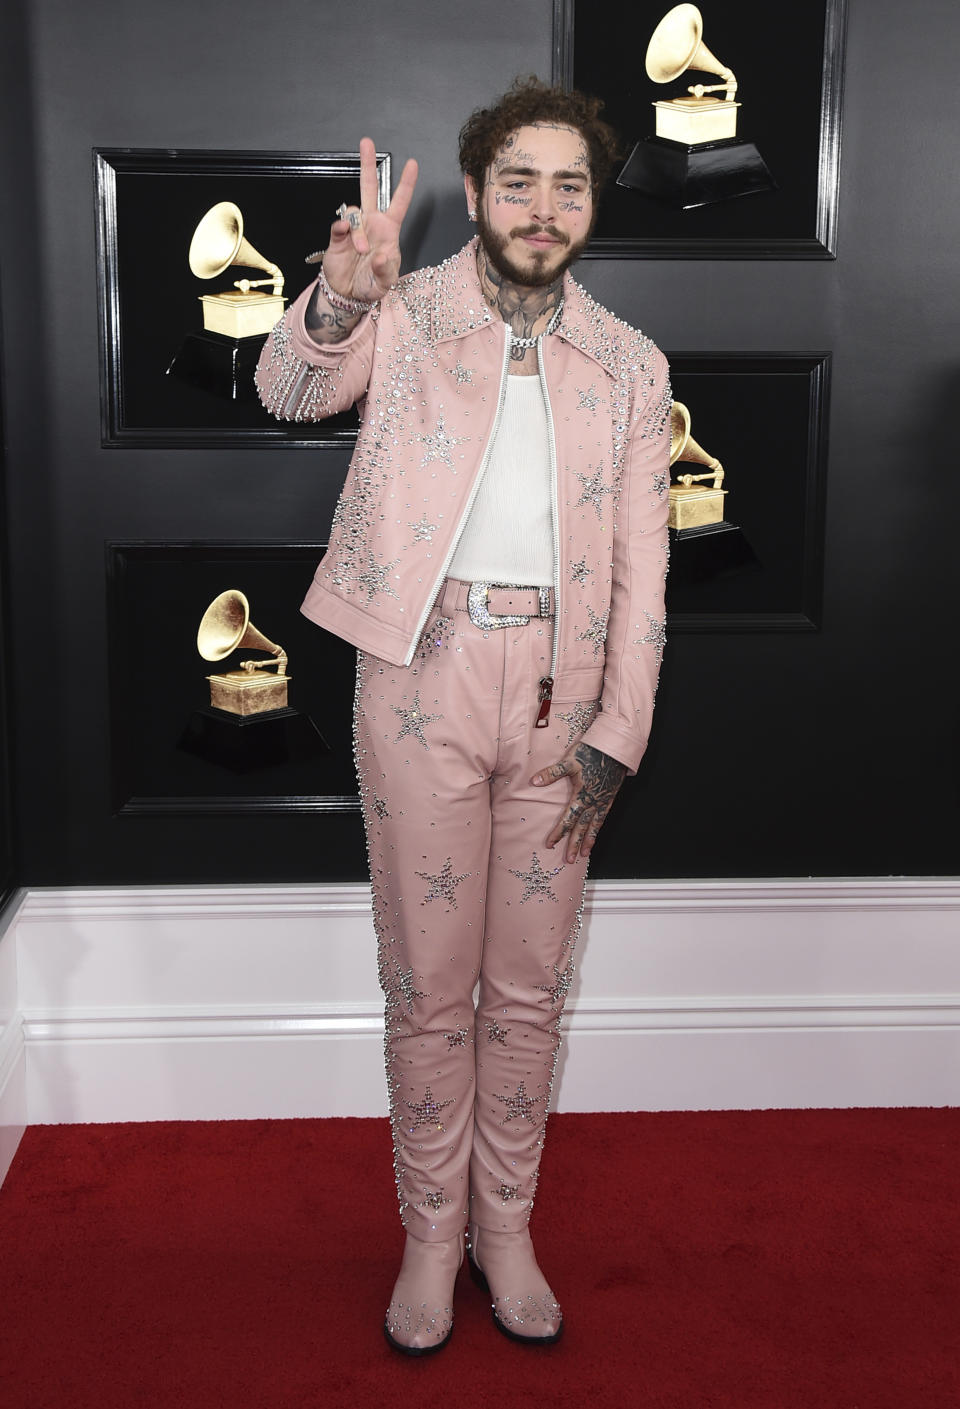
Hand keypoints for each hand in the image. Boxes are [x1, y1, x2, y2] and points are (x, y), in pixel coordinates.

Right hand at [321, 137, 417, 303]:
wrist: (349, 294)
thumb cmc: (372, 284)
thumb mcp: (386, 282)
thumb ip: (386, 270)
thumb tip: (381, 255)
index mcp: (388, 230)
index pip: (399, 202)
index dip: (406, 184)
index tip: (413, 163)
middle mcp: (371, 223)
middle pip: (370, 188)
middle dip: (368, 165)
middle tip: (366, 142)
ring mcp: (354, 228)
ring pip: (355, 212)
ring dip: (358, 231)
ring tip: (360, 251)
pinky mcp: (338, 236)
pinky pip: (339, 224)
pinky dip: (343, 228)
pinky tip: (346, 235)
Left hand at [531, 741, 626, 863]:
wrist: (615, 748)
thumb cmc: (591, 752)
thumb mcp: (569, 761)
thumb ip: (552, 773)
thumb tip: (534, 782)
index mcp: (581, 795)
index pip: (567, 819)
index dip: (558, 833)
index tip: (550, 845)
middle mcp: (593, 802)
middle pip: (581, 828)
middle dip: (574, 845)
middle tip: (569, 861)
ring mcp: (603, 801)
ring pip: (594, 826)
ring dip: (588, 841)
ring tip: (584, 855)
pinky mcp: (610, 798)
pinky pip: (603, 818)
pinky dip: (598, 829)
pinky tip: (595, 835)